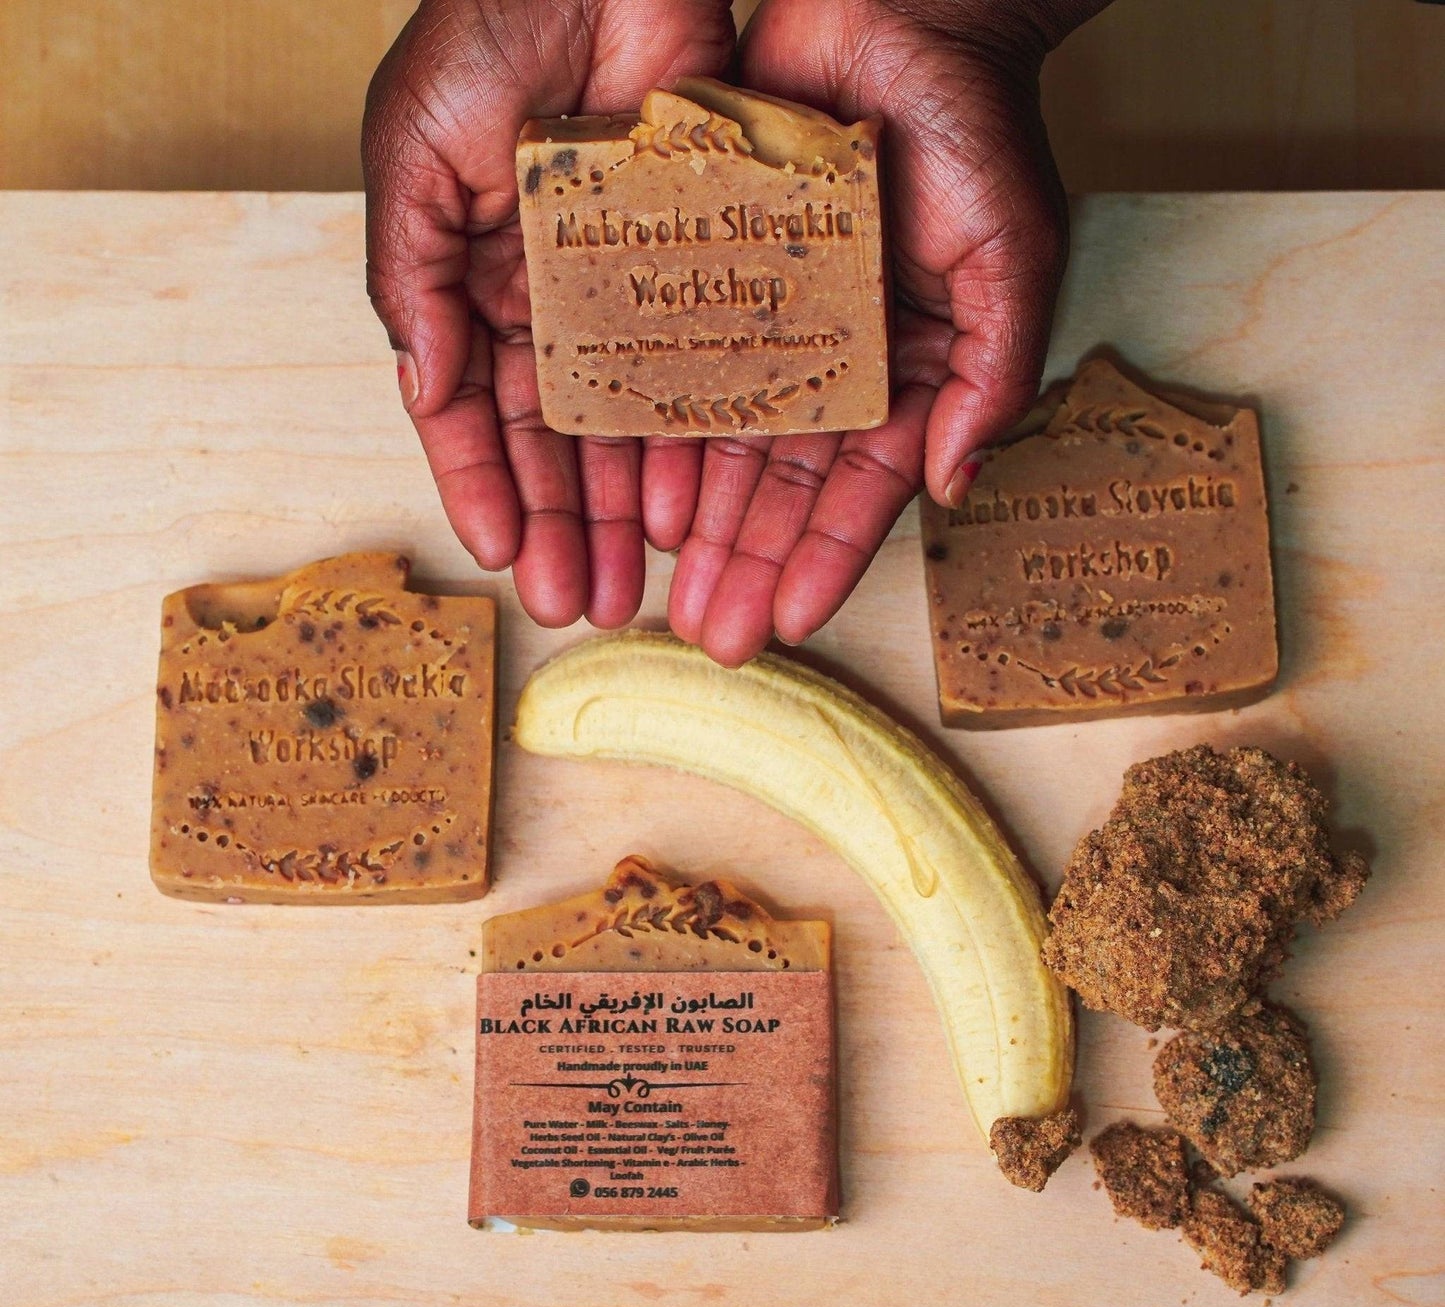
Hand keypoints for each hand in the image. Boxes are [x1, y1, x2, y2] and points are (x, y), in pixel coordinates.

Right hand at [363, 0, 734, 627]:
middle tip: (578, 603)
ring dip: (622, 510)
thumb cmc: (491, 28)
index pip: (473, 411)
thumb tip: (422, 388)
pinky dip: (689, 443)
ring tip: (633, 584)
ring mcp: (628, 297)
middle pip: (555, 443)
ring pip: (626, 429)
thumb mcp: (417, 151)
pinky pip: (696, 375)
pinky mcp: (699, 274)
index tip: (502, 555)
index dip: (485, 487)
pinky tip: (685, 506)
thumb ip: (410, 273)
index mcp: (474, 283)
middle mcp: (552, 306)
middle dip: (561, 526)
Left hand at [669, 0, 1101, 664]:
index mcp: (904, 371)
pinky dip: (654, 431)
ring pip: (718, 445)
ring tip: (654, 592)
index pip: (861, 487)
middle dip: (744, 564)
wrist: (899, 10)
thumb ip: (991, 373)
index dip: (826, 557)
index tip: (784, 621)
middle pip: (779, 487)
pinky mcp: (708, 276)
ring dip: (692, 524)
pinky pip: (673, 366)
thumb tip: (956, 484)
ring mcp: (766, 326)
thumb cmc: (974, 125)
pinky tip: (630, 494)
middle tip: (707, 636)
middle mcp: (830, 363)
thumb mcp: (1011, 255)